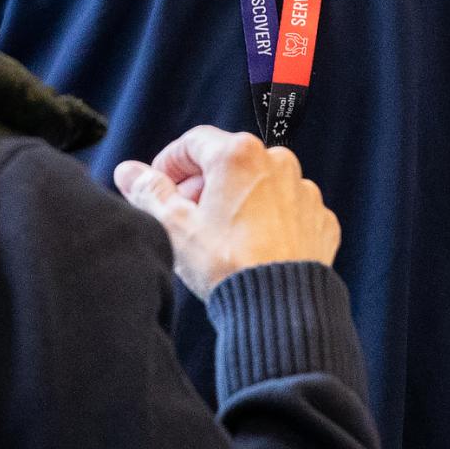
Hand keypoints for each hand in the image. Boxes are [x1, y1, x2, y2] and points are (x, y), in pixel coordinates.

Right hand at [115, 125, 341, 298]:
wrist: (281, 306)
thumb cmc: (228, 264)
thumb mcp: (175, 226)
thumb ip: (149, 192)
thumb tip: (129, 172)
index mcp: (238, 154)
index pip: (193, 142)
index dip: (170, 163)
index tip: (159, 186)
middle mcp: (277, 162)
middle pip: (228, 162)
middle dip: (202, 184)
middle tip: (184, 217)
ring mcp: (303, 190)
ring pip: (260, 185)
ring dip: (237, 201)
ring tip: (219, 237)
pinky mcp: (319, 218)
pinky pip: (286, 210)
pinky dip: (268, 221)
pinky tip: (253, 248)